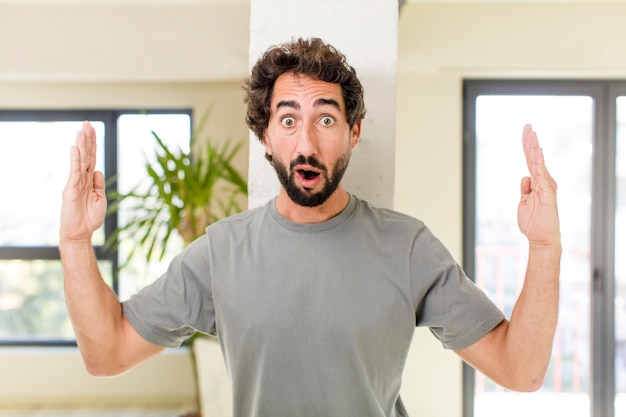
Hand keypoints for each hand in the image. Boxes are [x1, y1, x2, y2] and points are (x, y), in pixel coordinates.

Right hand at [60, 121, 106, 242]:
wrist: (80, 232)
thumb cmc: (90, 218)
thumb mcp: (100, 199)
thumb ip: (99, 184)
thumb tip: (98, 170)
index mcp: (89, 180)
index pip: (91, 158)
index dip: (93, 144)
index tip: (92, 130)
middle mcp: (82, 178)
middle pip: (85, 155)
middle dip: (87, 139)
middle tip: (87, 123)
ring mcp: (75, 183)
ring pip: (80, 161)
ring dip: (81, 146)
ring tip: (81, 131)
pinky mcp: (70, 189)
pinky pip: (74, 172)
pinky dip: (75, 160)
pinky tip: (75, 149)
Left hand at [517, 124, 560, 246]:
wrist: (541, 238)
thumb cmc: (533, 222)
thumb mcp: (523, 202)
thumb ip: (525, 189)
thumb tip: (525, 177)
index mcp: (537, 183)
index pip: (530, 161)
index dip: (528, 147)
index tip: (526, 132)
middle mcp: (543, 181)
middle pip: (534, 157)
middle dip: (530, 141)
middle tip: (527, 126)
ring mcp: (546, 185)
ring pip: (537, 163)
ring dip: (534, 148)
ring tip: (531, 133)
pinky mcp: (547, 192)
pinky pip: (541, 174)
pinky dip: (539, 162)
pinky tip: (537, 151)